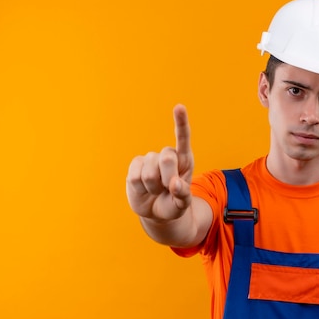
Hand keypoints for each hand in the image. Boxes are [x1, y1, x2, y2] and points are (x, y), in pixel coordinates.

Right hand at [126, 104, 193, 220]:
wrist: (155, 211)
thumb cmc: (173, 205)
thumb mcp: (182, 204)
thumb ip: (183, 194)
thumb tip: (174, 184)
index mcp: (184, 160)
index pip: (183, 138)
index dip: (180, 122)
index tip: (179, 107)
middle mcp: (167, 155)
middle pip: (166, 159)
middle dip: (167, 179)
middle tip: (168, 189)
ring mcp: (150, 159)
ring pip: (149, 173)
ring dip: (153, 188)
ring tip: (156, 190)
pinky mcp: (135, 165)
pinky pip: (135, 177)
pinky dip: (140, 188)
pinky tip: (144, 189)